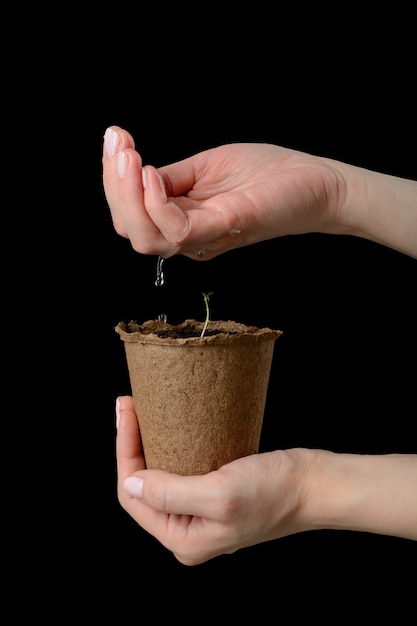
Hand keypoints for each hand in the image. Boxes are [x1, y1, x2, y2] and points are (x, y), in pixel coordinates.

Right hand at [103, 126, 345, 259]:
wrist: (314, 180)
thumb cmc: (265, 174)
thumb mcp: (204, 168)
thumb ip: (170, 178)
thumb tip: (135, 172)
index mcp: (182, 221)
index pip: (131, 216)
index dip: (114, 181)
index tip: (115, 138)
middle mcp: (189, 237)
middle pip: (131, 230)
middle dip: (114, 186)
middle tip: (118, 144)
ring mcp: (206, 237)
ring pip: (146, 237)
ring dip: (127, 195)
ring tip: (129, 156)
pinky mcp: (225, 228)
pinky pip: (177, 230)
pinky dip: (156, 204)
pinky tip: (153, 173)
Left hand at [116, 396, 416, 563]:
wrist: (316, 484)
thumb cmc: (276, 492)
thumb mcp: (219, 494)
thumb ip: (170, 494)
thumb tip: (131, 484)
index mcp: (184, 539)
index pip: (134, 497)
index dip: (125, 452)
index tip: (126, 413)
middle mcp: (190, 529)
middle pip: (143, 486)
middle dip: (133, 444)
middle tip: (130, 404)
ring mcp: (203, 511)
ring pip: (161, 476)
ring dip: (150, 443)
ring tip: (144, 410)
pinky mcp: (216, 493)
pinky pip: (182, 469)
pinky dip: (171, 446)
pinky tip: (169, 426)